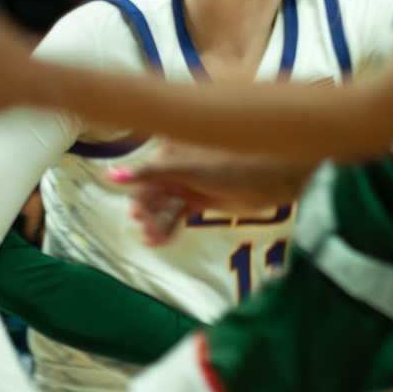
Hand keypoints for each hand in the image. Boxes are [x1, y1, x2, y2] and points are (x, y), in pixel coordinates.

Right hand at [111, 144, 308, 244]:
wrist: (281, 172)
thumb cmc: (238, 163)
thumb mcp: (189, 170)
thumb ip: (151, 173)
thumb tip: (111, 176)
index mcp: (172, 150)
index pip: (144, 175)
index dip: (138, 196)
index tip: (137, 217)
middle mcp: (178, 165)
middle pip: (152, 192)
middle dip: (147, 212)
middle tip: (148, 232)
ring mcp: (191, 183)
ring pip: (164, 206)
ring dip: (156, 223)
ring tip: (153, 241)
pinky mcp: (204, 200)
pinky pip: (178, 214)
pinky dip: (169, 227)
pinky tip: (161, 240)